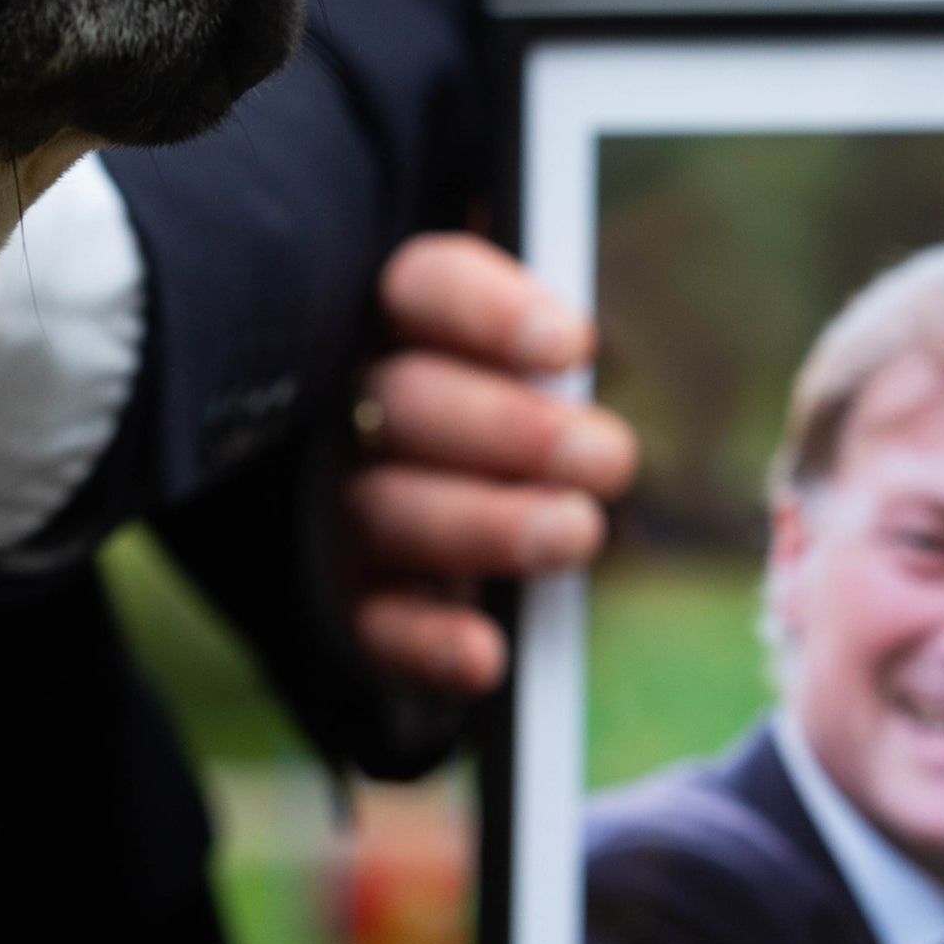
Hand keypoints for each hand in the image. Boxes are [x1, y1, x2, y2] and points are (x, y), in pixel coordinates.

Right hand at [341, 233, 637, 696]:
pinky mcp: (342, 600)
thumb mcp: (525, 362)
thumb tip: (580, 352)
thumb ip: (544, 349)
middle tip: (610, 458)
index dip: (489, 313)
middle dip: (512, 430)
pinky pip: (369, 624)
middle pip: (407, 399)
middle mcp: (347, 402)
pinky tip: (487, 656)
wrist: (440, 519)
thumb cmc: (507, 412)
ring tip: (579, 533)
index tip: (572, 346)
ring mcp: (334, 503)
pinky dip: (426, 642)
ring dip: (486, 524)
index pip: (422, 287)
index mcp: (395, 318)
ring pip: (387, 508)